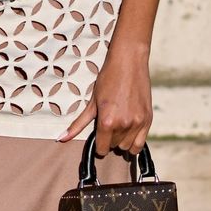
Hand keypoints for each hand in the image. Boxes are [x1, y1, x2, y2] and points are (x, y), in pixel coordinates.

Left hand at [58, 38, 152, 154]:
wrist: (129, 62)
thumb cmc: (108, 78)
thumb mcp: (92, 102)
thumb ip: (79, 123)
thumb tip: (61, 138)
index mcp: (107, 122)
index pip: (102, 148)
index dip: (98, 146)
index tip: (98, 139)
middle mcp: (123, 125)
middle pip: (115, 147)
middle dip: (109, 140)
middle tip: (108, 127)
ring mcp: (138, 123)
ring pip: (127, 147)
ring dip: (121, 141)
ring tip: (118, 127)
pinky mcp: (148, 119)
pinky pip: (140, 143)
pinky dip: (134, 142)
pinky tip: (129, 132)